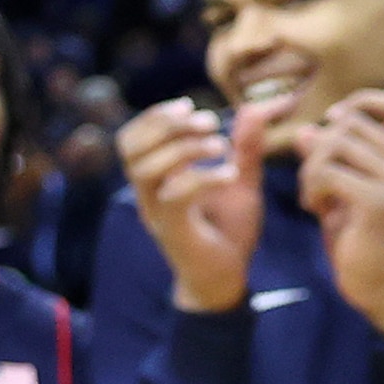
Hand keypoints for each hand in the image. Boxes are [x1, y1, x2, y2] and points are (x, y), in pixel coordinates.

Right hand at [118, 96, 289, 314]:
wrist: (225, 278)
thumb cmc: (228, 230)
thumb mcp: (241, 181)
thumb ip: (244, 148)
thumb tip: (253, 109)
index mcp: (155, 179)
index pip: (131, 138)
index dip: (154, 116)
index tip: (188, 105)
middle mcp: (147, 194)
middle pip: (130, 148)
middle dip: (166, 126)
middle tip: (207, 120)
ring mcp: (155, 213)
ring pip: (145, 170)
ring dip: (183, 149)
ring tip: (220, 145)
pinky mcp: (172, 231)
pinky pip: (175, 197)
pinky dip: (203, 178)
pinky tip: (230, 173)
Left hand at [299, 90, 383, 336]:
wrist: (383, 284)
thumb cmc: (362, 239)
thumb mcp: (342, 193)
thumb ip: (327, 160)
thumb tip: (307, 129)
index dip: (360, 102)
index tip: (332, 124)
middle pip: (350, 123)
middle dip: (317, 149)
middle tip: (314, 183)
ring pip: (334, 144)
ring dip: (310, 171)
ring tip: (315, 199)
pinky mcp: (379, 201)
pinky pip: (327, 172)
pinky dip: (310, 189)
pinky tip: (316, 211)